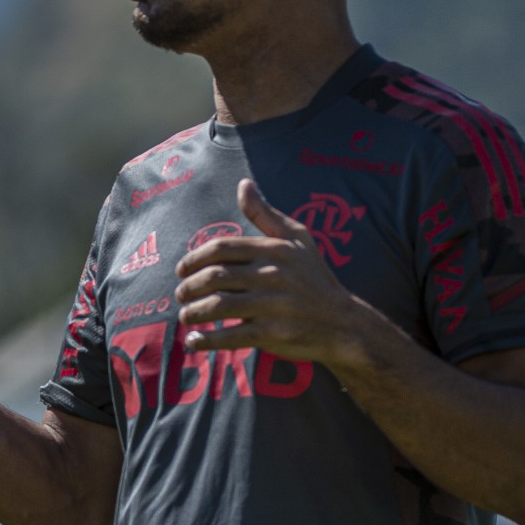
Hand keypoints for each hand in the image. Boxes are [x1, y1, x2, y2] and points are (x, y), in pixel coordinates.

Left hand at [173, 179, 377, 364]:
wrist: (344, 324)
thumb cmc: (315, 278)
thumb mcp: (298, 239)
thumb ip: (266, 214)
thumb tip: (244, 184)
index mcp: (274, 250)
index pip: (221, 248)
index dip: (193, 258)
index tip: (181, 270)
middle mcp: (272, 275)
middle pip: (214, 277)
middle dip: (188, 287)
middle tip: (180, 294)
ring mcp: (272, 306)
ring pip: (218, 306)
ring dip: (193, 312)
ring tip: (184, 316)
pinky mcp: (273, 334)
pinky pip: (231, 336)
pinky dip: (207, 340)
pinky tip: (193, 340)